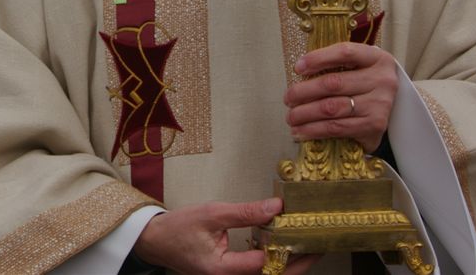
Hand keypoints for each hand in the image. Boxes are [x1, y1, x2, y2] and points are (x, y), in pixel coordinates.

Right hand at [132, 198, 317, 273]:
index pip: (264, 262)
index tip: (306, 233)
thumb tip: (276, 207)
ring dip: (287, 263)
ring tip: (306, 245)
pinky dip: (272, 260)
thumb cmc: (178, 228)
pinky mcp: (231, 274)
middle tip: (319, 247)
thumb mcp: (211, 214)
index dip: (287, 248)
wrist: (156, 241)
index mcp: (223, 270)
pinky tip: (282, 246)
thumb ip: (245, 213)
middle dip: (298, 264)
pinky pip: (258, 271)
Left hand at [284, 41, 397, 151]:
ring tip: (290, 117)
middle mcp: (382, 80)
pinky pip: (337, 128)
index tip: (297, 68)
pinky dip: (314, 130)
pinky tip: (300, 131)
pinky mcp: (375, 126)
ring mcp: (380, 104)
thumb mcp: (357, 67)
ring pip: (332, 108)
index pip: (345, 53)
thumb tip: (299, 71)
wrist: (396, 109)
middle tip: (287, 98)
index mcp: (376, 58)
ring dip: (305, 114)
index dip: (318, 58)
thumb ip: (334, 65)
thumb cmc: (363, 83)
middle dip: (303, 92)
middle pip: (333, 83)